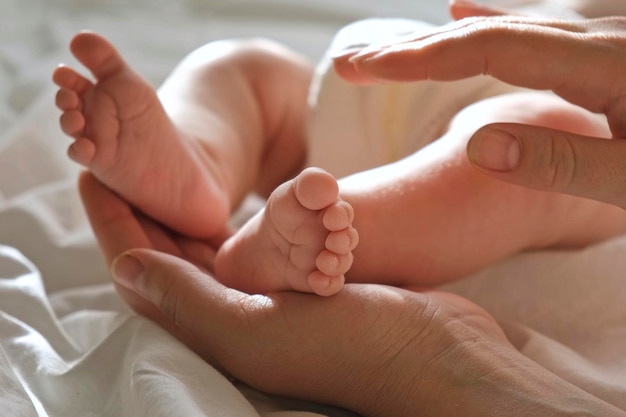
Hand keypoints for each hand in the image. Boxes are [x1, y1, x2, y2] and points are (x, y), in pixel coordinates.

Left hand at [79, 171, 623, 415]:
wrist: (439, 352)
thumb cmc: (355, 347)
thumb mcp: (261, 329)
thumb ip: (191, 300)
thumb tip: (125, 266)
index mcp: (214, 329)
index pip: (145, 269)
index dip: (116, 222)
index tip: (94, 174)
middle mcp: (235, 315)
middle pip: (172, 253)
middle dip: (147, 208)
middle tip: (125, 159)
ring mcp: (270, 297)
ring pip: (211, 243)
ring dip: (190, 206)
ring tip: (169, 164)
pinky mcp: (302, 280)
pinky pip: (254, 238)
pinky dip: (235, 209)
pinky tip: (231, 187)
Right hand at [334, 5, 625, 207]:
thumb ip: (562, 161)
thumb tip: (477, 141)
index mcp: (599, 66)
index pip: (483, 49)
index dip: (416, 59)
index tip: (359, 66)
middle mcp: (594, 35)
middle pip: (482, 30)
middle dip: (410, 48)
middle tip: (350, 61)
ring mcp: (602, 32)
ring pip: (504, 24)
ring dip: (440, 38)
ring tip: (390, 49)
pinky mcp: (607, 41)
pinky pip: (536, 22)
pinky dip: (491, 16)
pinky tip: (463, 6)